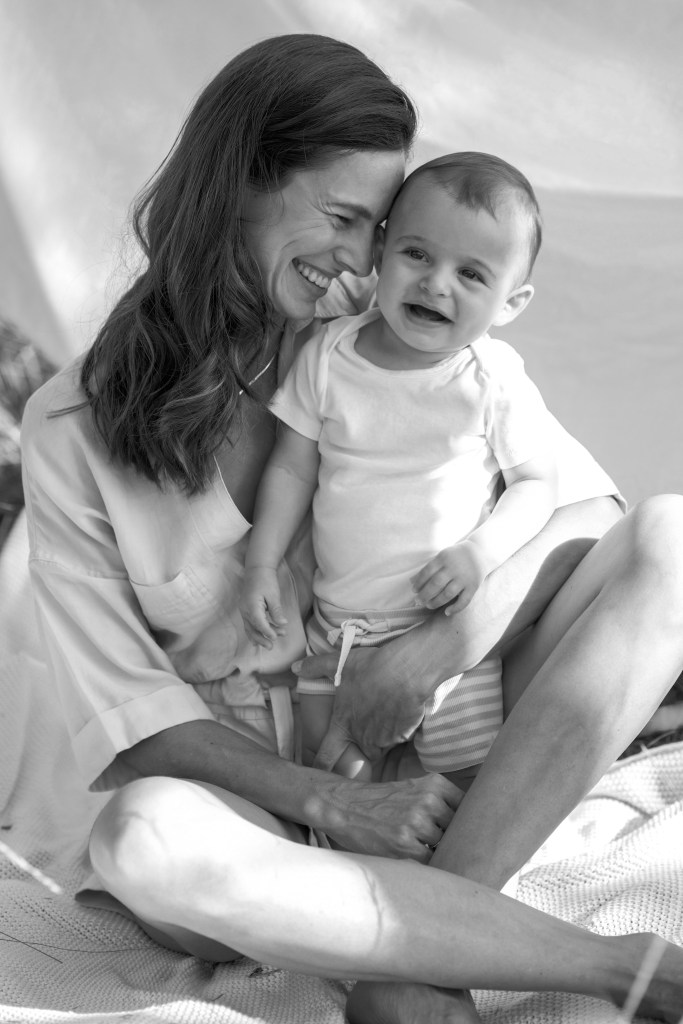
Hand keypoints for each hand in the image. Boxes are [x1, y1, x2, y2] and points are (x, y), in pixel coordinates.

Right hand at [240, 566, 287, 647]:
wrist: (257, 569)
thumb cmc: (266, 580)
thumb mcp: (274, 595)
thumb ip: (276, 611)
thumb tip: (282, 624)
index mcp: (251, 606)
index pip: (259, 623)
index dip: (267, 632)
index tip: (276, 638)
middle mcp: (245, 610)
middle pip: (252, 629)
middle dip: (261, 639)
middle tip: (272, 647)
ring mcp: (243, 610)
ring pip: (249, 628)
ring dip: (259, 636)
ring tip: (270, 643)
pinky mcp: (246, 609)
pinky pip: (249, 624)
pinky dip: (255, 631)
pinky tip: (260, 638)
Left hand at [293, 643, 430, 764]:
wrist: (405, 671)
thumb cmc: (370, 668)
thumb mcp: (339, 663)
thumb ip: (315, 667)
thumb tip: (294, 668)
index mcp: (343, 725)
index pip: (326, 756)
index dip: (321, 767)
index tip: (319, 773)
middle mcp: (362, 738)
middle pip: (360, 752)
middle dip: (363, 744)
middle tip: (368, 724)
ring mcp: (384, 739)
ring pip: (382, 745)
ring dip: (382, 737)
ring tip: (386, 714)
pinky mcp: (403, 736)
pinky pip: (400, 737)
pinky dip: (400, 729)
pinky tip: (402, 711)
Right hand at [323, 773, 461, 861]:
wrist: (345, 805)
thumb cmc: (382, 801)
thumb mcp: (414, 788)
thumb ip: (440, 801)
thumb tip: (471, 825)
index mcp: (435, 784)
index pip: (469, 807)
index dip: (468, 822)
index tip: (465, 831)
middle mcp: (429, 800)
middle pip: (459, 829)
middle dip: (453, 838)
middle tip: (443, 844)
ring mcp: (417, 822)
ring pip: (445, 846)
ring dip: (437, 851)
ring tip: (422, 848)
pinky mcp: (404, 844)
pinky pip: (430, 860)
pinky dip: (426, 862)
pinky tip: (413, 855)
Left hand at [411, 540, 488, 614]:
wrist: (481, 551)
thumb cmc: (456, 555)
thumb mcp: (442, 556)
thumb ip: (429, 568)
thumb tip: (411, 581)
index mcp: (444, 558)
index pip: (427, 572)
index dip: (419, 582)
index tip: (414, 590)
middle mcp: (454, 568)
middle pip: (436, 584)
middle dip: (425, 594)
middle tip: (417, 601)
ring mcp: (464, 578)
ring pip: (448, 593)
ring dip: (436, 602)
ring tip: (428, 605)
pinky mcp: (473, 586)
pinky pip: (464, 600)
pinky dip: (455, 608)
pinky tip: (447, 612)